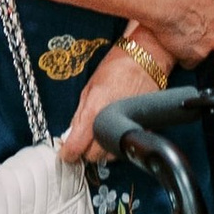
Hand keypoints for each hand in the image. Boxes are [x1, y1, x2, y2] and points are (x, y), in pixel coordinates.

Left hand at [58, 42, 164, 167]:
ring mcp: (128, 127)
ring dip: (102, 150)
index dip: (69, 153)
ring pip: (110, 155)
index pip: (77, 147)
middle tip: (82, 142)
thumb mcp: (90, 87)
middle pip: (93, 156)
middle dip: (85, 151)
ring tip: (100, 134)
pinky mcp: (142, 128)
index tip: (66, 153)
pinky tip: (114, 131)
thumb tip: (71, 134)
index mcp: (95, 111)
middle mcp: (111, 122)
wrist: (146, 58)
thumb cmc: (118, 65)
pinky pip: (125, 146)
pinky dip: (117, 144)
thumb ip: (79, 114)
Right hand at [141, 0, 213, 64]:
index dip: (210, 4)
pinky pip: (192, 59)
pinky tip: (177, 41)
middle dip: (206, 22)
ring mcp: (209, 44)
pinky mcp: (194, 56)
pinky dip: (186, 53)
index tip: (197, 0)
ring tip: (180, 24)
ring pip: (206, 42)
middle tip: (188, 12)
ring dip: (197, 37)